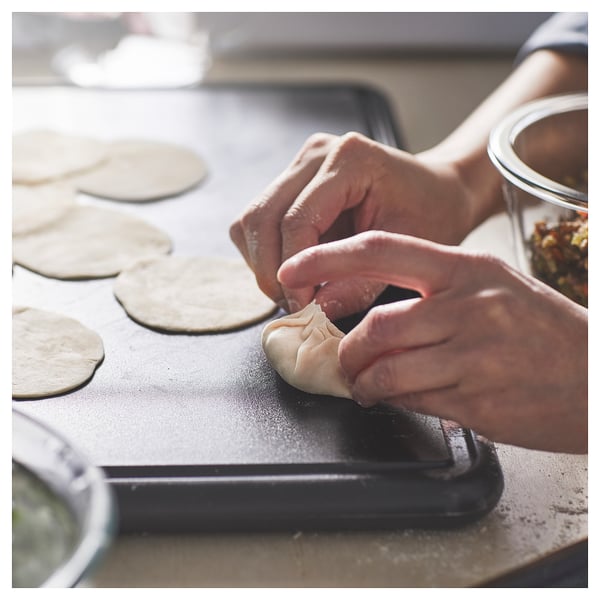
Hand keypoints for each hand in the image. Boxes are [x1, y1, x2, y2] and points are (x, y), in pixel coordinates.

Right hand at [230, 132, 477, 319]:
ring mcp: (300, 163)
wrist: (438, 190)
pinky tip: (294, 270)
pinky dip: (265, 252)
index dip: (292, 272)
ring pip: (250, 219)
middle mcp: (316, 153)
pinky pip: (257, 220)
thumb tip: (314, 311)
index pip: (296, 221)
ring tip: (295, 290)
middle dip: (270, 271)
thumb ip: (357, 285)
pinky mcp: (291, 179)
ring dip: (263, 262)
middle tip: (293, 305)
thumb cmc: (432, 215)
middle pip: (261, 217)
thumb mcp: (404, 254)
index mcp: (349, 159)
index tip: (303, 308)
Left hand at [278, 231, 587, 453]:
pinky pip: (411, 399)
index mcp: (466, 269)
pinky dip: (392, 400)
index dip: (327, 258)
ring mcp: (473, 354)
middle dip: (348, 349)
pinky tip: (396, 398)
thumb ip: (435, 293)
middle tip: (345, 360)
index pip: (380, 249)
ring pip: (387, 368)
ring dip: (363, 381)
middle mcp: (468, 306)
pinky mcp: (476, 399)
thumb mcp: (494, 289)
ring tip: (365, 386)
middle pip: (376, 324)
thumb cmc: (543, 330)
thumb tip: (373, 317)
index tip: (294, 269)